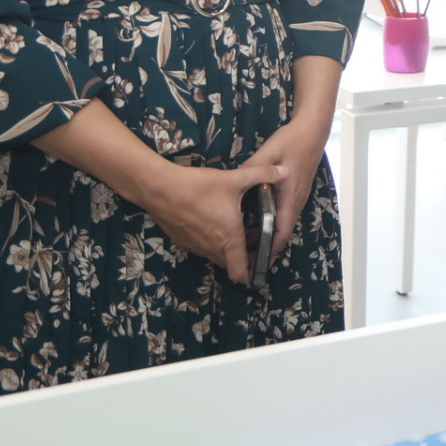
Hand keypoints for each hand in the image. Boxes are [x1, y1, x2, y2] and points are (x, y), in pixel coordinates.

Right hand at [141, 160, 286, 284]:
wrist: (159, 188)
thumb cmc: (198, 186)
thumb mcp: (234, 178)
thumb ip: (262, 174)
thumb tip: (286, 171)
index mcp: (228, 237)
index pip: (240, 272)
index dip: (252, 274)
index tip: (261, 266)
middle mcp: (212, 247)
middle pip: (230, 265)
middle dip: (243, 259)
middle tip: (253, 241)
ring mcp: (196, 246)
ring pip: (216, 257)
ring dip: (227, 251)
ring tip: (237, 230)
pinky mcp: (183, 241)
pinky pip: (203, 249)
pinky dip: (212, 243)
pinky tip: (215, 223)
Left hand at [241, 109, 332, 263]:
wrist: (312, 131)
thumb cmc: (292, 141)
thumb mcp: (268, 152)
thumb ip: (253, 168)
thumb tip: (235, 181)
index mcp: (290, 195)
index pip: (283, 228)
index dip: (273, 247)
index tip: (261, 261)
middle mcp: (297, 200)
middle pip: (285, 230)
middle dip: (270, 246)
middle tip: (251, 258)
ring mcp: (299, 196)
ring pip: (286, 222)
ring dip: (273, 235)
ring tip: (253, 245)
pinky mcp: (298, 191)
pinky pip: (287, 213)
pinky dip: (276, 223)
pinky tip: (262, 222)